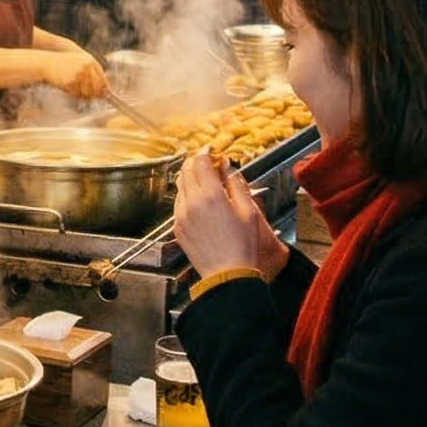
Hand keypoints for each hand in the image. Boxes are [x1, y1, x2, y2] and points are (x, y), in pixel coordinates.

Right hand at [44, 48, 108, 99]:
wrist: (47, 62)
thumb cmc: (63, 64)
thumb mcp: (80, 63)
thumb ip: (92, 74)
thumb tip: (104, 89)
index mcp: (91, 61)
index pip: (102, 79)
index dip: (104, 90)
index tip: (104, 96)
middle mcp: (87, 66)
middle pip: (97, 88)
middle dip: (93, 95)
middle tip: (88, 97)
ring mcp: (79, 73)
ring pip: (87, 93)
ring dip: (81, 95)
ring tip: (73, 88)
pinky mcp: (72, 80)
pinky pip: (76, 93)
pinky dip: (73, 93)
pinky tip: (67, 86)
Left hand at [173, 151, 287, 281]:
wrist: (228, 274)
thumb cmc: (242, 246)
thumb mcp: (248, 210)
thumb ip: (236, 183)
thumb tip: (227, 166)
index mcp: (210, 196)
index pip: (200, 162)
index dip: (206, 153)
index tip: (212, 152)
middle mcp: (191, 203)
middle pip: (186, 170)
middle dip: (196, 162)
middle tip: (208, 162)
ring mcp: (181, 216)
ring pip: (180, 185)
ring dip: (190, 178)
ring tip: (205, 181)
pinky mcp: (177, 227)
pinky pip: (178, 203)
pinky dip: (187, 195)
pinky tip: (200, 201)